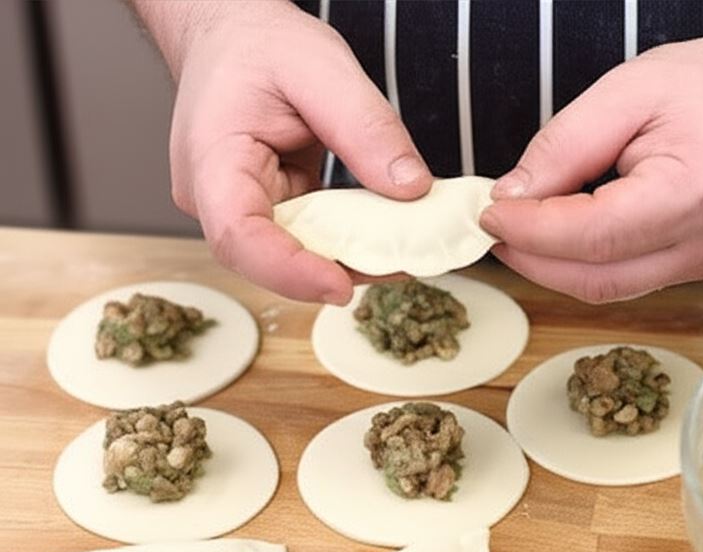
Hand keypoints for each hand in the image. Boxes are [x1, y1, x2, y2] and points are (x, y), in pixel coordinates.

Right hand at [157, 1, 430, 302]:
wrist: (235, 34)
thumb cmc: (260, 45)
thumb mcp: (322, 68)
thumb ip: (366, 128)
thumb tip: (411, 188)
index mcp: (211, 160)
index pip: (237, 235)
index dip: (288, 270)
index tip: (340, 285)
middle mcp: (215, 196)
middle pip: (269, 258)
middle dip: (336, 270)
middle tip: (402, 262)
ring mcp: (240, 207)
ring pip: (293, 254)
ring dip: (349, 258)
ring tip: (405, 249)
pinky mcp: (268, 208)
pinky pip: (308, 237)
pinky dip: (348, 239)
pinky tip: (387, 234)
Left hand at [480, 35, 702, 302]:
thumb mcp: (628, 90)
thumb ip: (564, 146)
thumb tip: (512, 197)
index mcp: (694, 195)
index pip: (591, 237)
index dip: (530, 232)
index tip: (489, 213)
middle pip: (597, 279)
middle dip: (533, 260)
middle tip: (494, 227)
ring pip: (609, 288)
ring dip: (554, 267)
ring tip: (520, 229)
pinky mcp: (700, 266)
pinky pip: (628, 278)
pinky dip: (585, 263)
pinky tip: (562, 234)